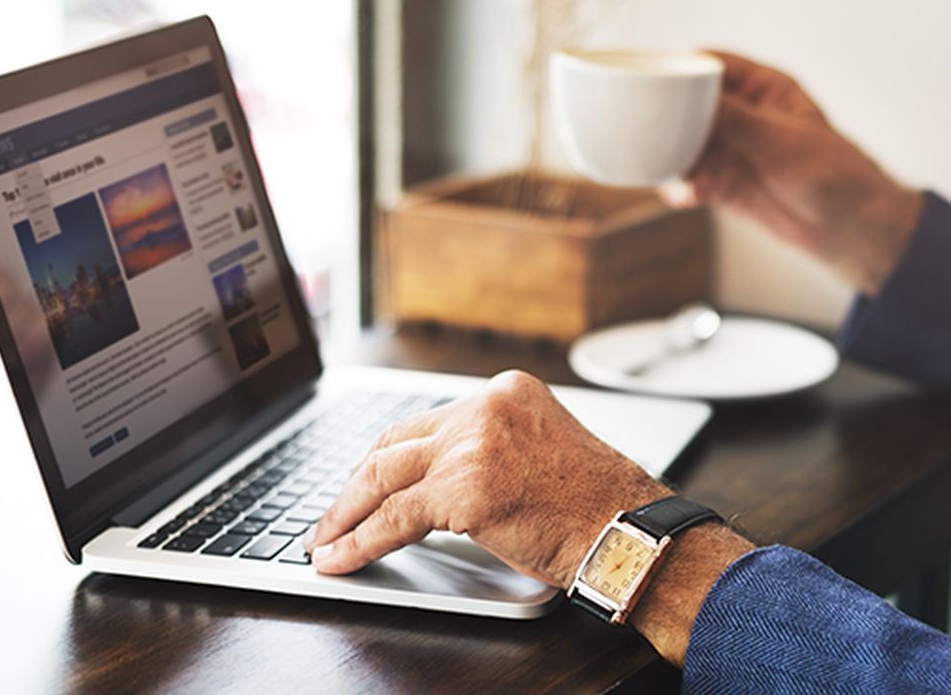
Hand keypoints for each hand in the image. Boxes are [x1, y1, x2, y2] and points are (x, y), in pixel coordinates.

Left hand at [303, 371, 669, 584]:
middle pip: (396, 442)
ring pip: (383, 476)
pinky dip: (359, 541)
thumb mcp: (543, 451)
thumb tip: (437, 482)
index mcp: (506, 392)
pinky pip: (393, 518)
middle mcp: (486, 408)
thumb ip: (493, 450)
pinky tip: (340, 558)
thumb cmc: (596, 505)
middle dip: (355, 483)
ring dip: (344, 512)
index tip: (365, 481)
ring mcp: (472, 446)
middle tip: (331, 515)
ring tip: (323, 540)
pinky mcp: (463, 491)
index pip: (425, 421)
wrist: (627, 530)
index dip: (387, 457)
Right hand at [681, 51, 924, 294]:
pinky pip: (690, 179)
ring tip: (680, 173)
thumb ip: (736, 120)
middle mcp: (741, 116)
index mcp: (763, 89)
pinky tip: (690, 195)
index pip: (714, 66)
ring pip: (684, 145)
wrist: (849, 228)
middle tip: (658, 135)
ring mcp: (731, 150)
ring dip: (674, 158)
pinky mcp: (724, 184)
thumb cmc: (835, 173)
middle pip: (689, 106)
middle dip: (670, 121)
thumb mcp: (783, 140)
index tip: (659, 84)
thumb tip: (691, 99)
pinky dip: (682, 187)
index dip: (684, 70)